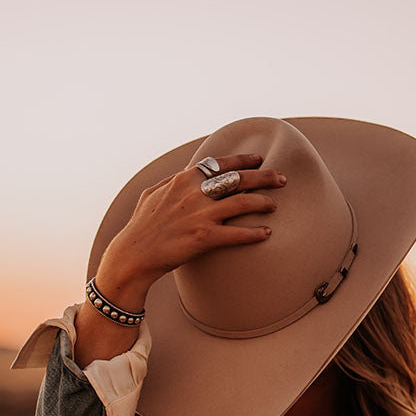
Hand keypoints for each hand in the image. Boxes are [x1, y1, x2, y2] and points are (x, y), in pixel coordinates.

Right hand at [74, 153, 284, 366]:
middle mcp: (194, 193)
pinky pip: (238, 233)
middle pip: (239, 179)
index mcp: (183, 180)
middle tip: (282, 179)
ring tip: (274, 205)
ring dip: (264, 202)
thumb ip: (172, 181)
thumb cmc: (141, 226)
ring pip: (243, 202)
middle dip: (264, 176)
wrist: (133, 255)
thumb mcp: (152, 195)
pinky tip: (267, 233)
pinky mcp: (204, 237)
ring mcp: (200, 214)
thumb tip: (187, 173)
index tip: (259, 160)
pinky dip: (255, 232)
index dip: (244, 160)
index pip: (220, 163)